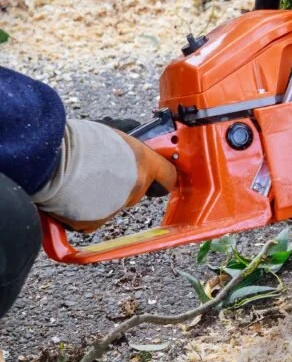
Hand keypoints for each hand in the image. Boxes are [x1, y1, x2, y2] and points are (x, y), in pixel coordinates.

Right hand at [30, 120, 177, 232]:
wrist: (52, 162)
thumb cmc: (79, 143)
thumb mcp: (115, 138)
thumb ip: (128, 153)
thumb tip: (129, 155)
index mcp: (144, 166)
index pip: (168, 176)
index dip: (163, 177)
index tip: (160, 178)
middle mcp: (135, 189)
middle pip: (137, 191)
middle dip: (124, 184)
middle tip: (104, 171)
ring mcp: (115, 208)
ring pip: (113, 205)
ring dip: (103, 196)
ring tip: (83, 180)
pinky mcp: (94, 223)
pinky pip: (92, 218)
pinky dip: (84, 210)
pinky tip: (73, 194)